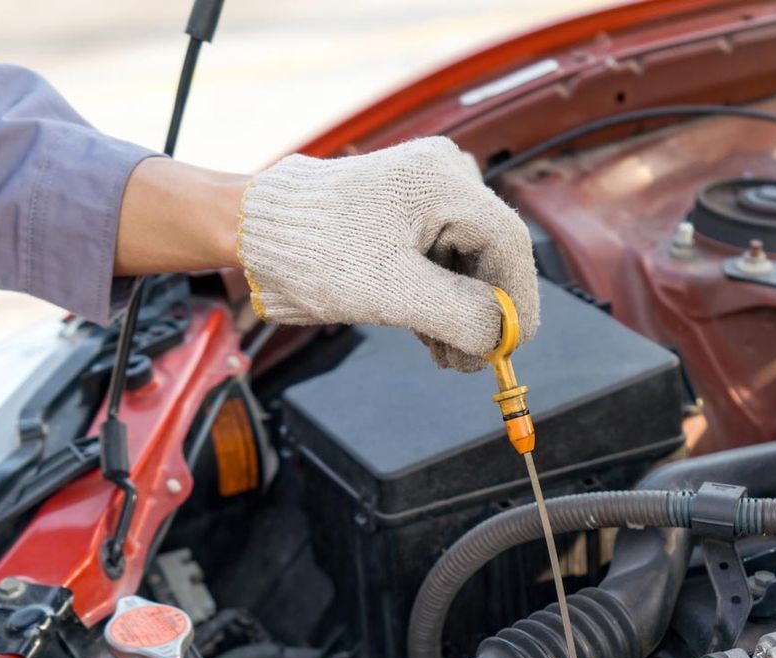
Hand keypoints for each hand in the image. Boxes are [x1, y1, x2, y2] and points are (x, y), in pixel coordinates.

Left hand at [236, 137, 541, 370]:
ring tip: (442, 354)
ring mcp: (424, 193)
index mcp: (444, 182)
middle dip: (482, 313)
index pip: (510, 244)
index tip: (513, 346)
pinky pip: (441, 259)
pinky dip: (439, 298)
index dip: (518, 302)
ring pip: (466, 263)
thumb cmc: (314, 251)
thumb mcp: (393, 292)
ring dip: (459, 312)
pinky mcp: (406, 212)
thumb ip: (459, 313)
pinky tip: (428, 332)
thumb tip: (504, 336)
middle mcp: (442, 178)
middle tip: (467, 362)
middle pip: (490, 255)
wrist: (257, 232)